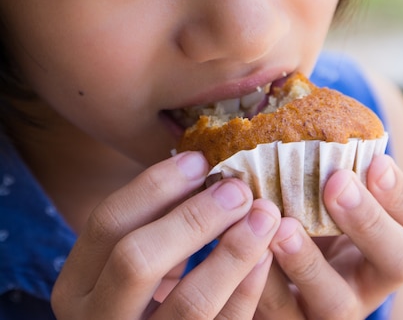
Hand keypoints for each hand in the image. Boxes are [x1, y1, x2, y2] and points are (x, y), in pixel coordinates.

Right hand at [51, 151, 280, 318]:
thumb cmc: (140, 302)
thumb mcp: (128, 267)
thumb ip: (153, 227)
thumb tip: (201, 167)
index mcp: (76, 287)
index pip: (107, 223)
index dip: (154, 186)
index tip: (200, 160)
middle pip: (137, 260)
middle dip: (193, 217)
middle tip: (237, 189)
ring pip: (189, 304)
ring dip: (232, 251)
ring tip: (264, 215)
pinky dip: (246, 289)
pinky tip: (264, 256)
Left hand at [254, 154, 402, 318]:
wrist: (276, 269)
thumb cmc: (308, 210)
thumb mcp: (327, 191)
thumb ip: (331, 163)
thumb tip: (314, 103)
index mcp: (390, 241)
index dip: (398, 195)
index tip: (377, 162)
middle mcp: (370, 280)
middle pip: (395, 262)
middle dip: (369, 221)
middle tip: (338, 183)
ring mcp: (332, 309)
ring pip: (335, 302)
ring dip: (308, 263)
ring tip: (282, 227)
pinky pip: (279, 312)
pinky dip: (259, 283)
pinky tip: (242, 250)